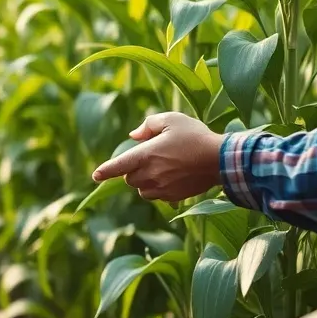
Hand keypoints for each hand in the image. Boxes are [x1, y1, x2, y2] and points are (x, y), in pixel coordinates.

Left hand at [91, 112, 222, 201]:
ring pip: (142, 190)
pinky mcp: (173, 197)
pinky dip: (158, 189)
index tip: (96, 176)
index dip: (105, 171)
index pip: (118, 165)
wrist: (220, 160)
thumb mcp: (172, 120)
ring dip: (145, 181)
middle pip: (130, 179)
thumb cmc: (195, 136)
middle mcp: (150, 174)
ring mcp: (162, 188)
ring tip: (163, 168)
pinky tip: (173, 178)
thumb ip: (148, 125)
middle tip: (151, 157)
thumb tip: (134, 136)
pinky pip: (157, 196)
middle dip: (134, 170)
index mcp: (146, 155)